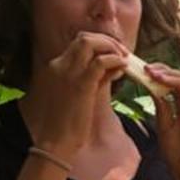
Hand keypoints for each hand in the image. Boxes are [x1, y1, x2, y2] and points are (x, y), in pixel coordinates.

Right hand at [31, 32, 127, 156]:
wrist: (55, 141)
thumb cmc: (66, 123)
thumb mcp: (79, 96)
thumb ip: (94, 79)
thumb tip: (113, 68)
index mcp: (56, 67)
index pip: (78, 43)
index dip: (99, 44)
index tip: (114, 52)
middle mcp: (60, 65)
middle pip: (84, 38)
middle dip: (106, 40)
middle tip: (122, 52)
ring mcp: (69, 73)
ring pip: (90, 43)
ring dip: (110, 47)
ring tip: (123, 58)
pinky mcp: (81, 84)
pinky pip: (100, 62)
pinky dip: (114, 60)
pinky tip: (122, 68)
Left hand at [145, 63, 179, 179]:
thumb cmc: (176, 154)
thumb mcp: (164, 125)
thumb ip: (161, 106)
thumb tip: (152, 84)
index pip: (173, 82)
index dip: (159, 73)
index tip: (142, 70)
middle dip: (165, 71)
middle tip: (148, 69)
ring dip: (175, 77)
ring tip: (157, 75)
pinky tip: (179, 84)